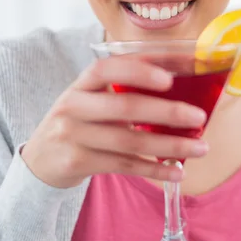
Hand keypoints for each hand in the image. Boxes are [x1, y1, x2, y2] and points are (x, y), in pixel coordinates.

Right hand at [21, 57, 207, 187]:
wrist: (40, 160)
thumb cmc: (80, 122)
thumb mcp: (91, 100)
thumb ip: (125, 92)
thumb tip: (184, 87)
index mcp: (82, 83)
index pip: (108, 68)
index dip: (139, 71)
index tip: (171, 77)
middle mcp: (74, 105)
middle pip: (125, 106)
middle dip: (167, 112)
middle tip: (199, 117)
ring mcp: (73, 135)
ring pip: (129, 140)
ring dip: (170, 146)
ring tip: (201, 148)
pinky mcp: (77, 162)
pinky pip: (124, 165)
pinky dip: (154, 169)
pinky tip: (178, 172)